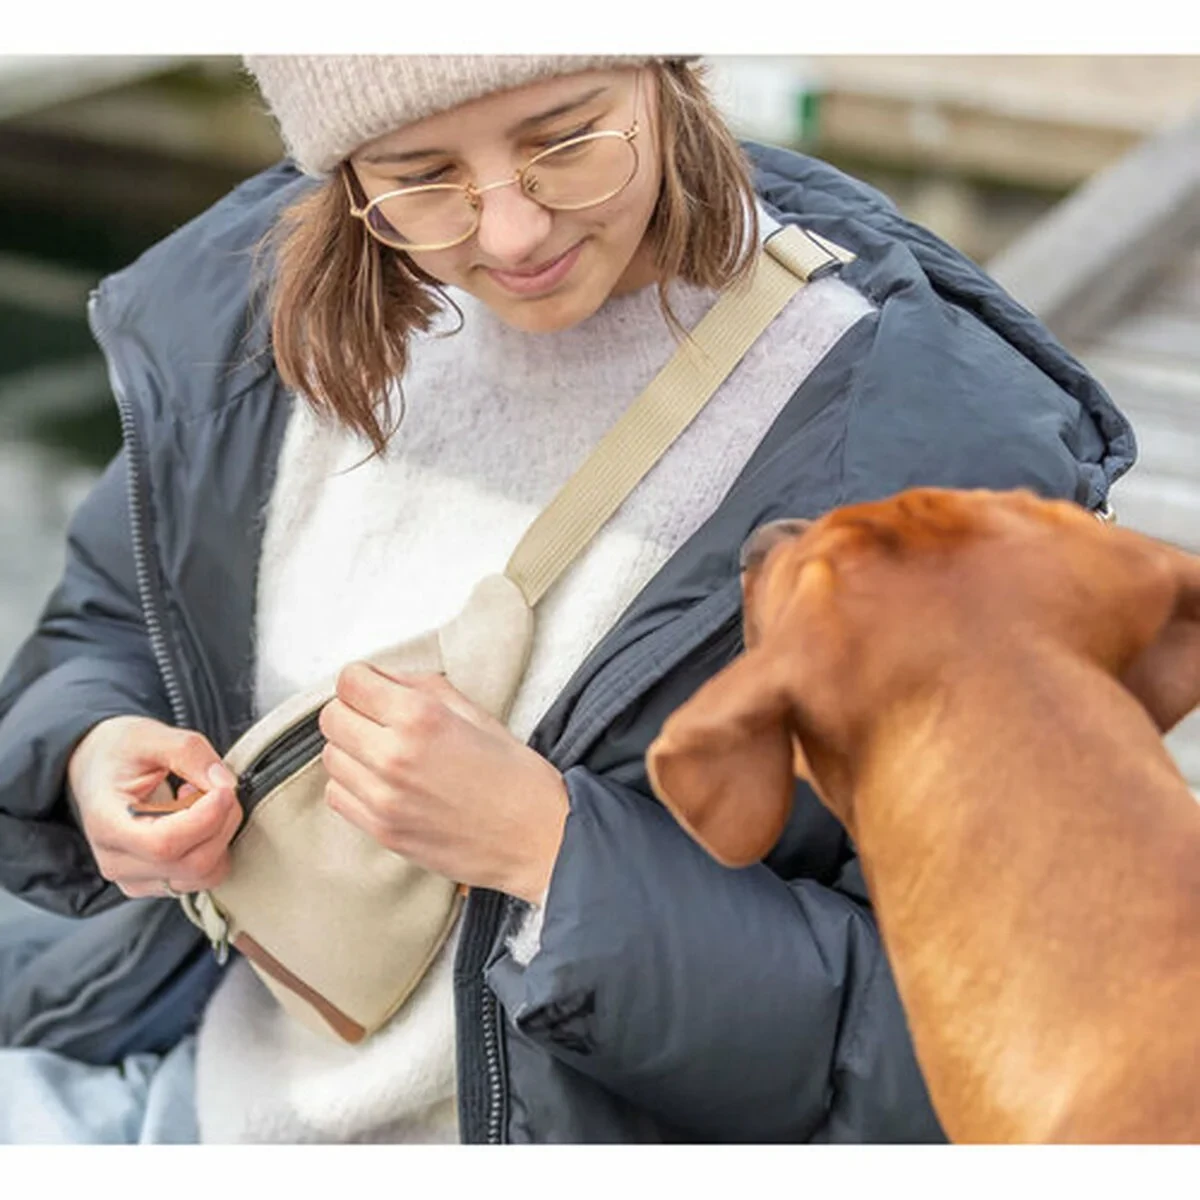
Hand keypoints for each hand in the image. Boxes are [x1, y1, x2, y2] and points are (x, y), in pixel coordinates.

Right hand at [67, 716, 241, 897]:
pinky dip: (215, 845)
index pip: (165, 844)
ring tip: (198, 801)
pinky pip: (205, 875)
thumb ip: (189, 753)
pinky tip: (196, 819)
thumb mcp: (148, 736)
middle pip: (193, 863)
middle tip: (216, 787)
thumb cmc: (115, 755)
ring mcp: (136, 878)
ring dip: (221, 834)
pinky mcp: (156, 882)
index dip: (206, 818)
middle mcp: (117, 861)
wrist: (94, 770)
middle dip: (222, 821)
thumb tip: (225, 783)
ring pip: (204, 874)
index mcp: (107, 824)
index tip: (223, 790)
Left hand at [318, 666, 568, 903]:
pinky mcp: (382, 831)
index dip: (362, 680)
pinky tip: (382, 782)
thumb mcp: (476, 713)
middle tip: (378, 717)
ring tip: (384, 752)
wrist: (537, 839)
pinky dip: (352, 784)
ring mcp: (383, 798)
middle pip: (332, 717)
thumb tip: (383, 680)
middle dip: (352, 710)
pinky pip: (338, 796)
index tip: (374, 687)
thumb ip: (422, 688)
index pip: (350, 682)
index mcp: (420, 718)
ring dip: (351, 749)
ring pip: (331, 757)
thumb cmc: (516, 776)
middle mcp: (394, 756)